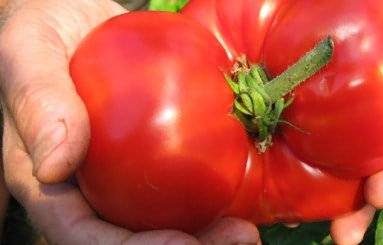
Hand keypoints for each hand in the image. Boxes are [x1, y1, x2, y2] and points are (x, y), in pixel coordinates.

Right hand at [0, 0, 258, 243]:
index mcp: (52, 184)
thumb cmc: (42, 36)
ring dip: (209, 232)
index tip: (181, 242)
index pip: (85, 234)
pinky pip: (183, 179)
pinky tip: (249, 187)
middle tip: (238, 238)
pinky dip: (217, 190)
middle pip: (134, 236)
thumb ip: (39, 104)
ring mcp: (125, 175)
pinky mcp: (154, 153)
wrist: (78, 24)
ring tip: (247, 230)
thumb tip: (53, 168)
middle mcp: (91, 189)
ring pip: (164, 218)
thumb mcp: (28, 54)